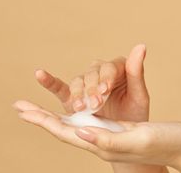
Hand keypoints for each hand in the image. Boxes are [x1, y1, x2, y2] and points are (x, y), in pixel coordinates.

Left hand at [13, 100, 180, 170]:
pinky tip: (76, 107)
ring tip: (38, 107)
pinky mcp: (120, 129)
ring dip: (55, 114)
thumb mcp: (136, 139)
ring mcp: (111, 135)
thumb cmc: (165, 142)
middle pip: (65, 129)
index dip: (43, 121)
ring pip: (76, 124)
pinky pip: (92, 119)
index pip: (66, 133)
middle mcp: (103, 141)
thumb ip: (108, 138)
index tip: (23, 110)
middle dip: (41, 117)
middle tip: (19, 106)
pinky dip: (79, 110)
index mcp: (104, 144)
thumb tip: (80, 132)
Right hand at [35, 44, 149, 121]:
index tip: (105, 90)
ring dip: (78, 93)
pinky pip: (59, 87)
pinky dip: (49, 81)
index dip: (106, 78)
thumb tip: (141, 45)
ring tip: (80, 108)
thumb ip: (136, 72)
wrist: (124, 137)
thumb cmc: (134, 114)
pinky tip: (39, 74)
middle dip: (93, 89)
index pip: (110, 68)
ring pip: (78, 82)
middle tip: (96, 104)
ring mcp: (85, 85)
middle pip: (92, 74)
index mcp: (118, 69)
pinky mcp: (71, 98)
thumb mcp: (139, 96)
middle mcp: (100, 73)